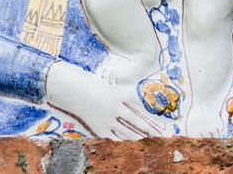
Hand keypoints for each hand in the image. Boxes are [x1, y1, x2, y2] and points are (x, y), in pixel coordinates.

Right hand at [45, 60, 170, 139]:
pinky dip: (121, 141)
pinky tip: (128, 145)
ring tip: (146, 142)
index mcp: (118, 96)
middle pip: (135, 121)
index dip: (149, 119)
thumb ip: (121, 95)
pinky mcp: (99, 128)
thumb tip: (134, 102)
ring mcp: (107, 119)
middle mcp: (115, 108)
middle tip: (158, 136)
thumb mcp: (109, 87)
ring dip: (136, 137)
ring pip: (125, 132)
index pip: (138, 109)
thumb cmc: (91, 85)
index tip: (159, 126)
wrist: (74, 91)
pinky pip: (113, 137)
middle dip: (148, 130)